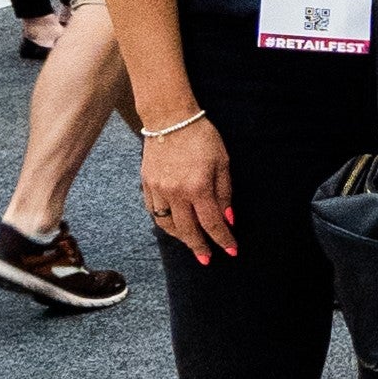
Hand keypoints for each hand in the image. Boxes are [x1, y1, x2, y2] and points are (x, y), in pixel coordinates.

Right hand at [141, 110, 236, 262]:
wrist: (169, 119)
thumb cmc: (202, 137)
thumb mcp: (223, 162)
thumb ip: (225, 193)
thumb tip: (228, 218)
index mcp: (198, 187)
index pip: (212, 223)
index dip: (223, 239)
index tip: (231, 251)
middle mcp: (175, 192)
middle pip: (188, 230)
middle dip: (199, 247)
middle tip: (207, 259)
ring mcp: (158, 189)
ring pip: (167, 224)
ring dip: (180, 237)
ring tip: (191, 243)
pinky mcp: (146, 184)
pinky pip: (154, 211)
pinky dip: (164, 222)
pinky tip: (174, 225)